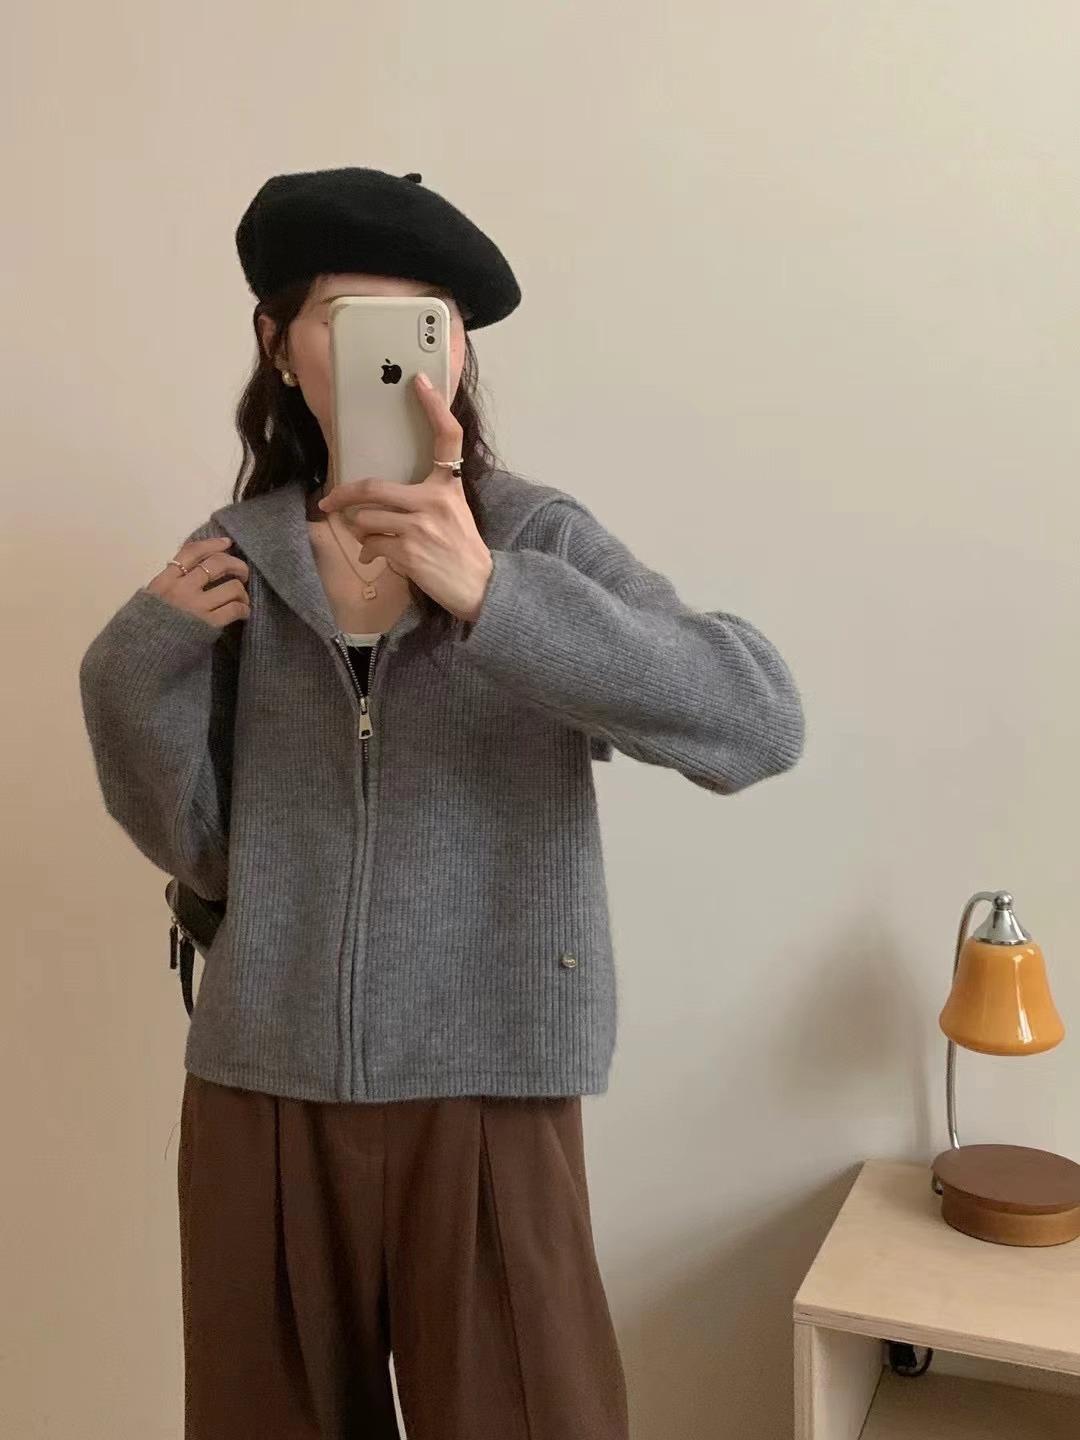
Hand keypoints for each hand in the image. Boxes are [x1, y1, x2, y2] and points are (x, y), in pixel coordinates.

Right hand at [145, 536, 250, 627]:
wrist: (142, 653)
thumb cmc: (147, 626)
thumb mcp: (152, 596)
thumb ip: (171, 581)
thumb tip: (193, 567)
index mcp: (166, 580)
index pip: (192, 552)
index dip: (213, 543)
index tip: (227, 542)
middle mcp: (182, 589)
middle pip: (217, 564)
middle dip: (236, 565)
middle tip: (242, 572)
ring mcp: (197, 606)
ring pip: (232, 587)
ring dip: (242, 591)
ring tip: (241, 598)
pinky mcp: (209, 624)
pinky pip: (235, 609)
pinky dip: (244, 609)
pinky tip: (242, 612)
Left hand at [317, 373, 493, 622]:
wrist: (479, 586)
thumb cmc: (462, 548)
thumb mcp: (454, 511)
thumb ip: (425, 496)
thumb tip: (377, 500)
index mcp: (449, 485)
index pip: (447, 437)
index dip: (433, 406)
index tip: (419, 381)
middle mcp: (435, 500)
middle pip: (373, 487)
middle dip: (343, 496)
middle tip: (328, 501)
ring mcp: (420, 526)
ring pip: (366, 520)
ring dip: (362, 533)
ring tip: (375, 540)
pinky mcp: (408, 552)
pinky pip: (371, 545)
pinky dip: (372, 553)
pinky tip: (384, 558)